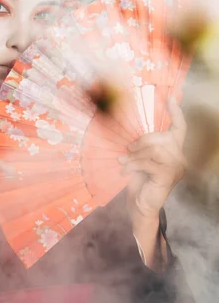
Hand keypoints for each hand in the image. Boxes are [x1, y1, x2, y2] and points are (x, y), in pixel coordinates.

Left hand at [118, 97, 186, 220]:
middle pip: (161, 137)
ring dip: (134, 155)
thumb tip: (129, 133)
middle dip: (141, 141)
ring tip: (123, 162)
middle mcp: (179, 157)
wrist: (139, 205)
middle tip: (127, 150)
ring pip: (154, 149)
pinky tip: (125, 171)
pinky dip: (133, 164)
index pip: (179, 127)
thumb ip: (141, 146)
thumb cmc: (139, 181)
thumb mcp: (139, 158)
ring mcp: (176, 167)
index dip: (175, 112)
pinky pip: (148, 162)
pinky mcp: (167, 176)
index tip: (169, 97)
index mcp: (174, 150)